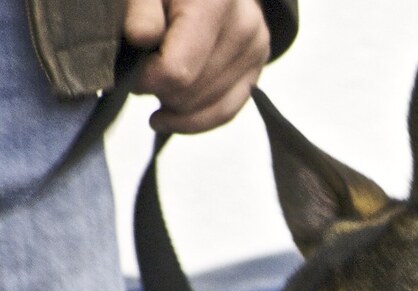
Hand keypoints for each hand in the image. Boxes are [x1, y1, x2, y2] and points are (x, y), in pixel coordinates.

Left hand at [124, 0, 270, 133]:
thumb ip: (139, 9)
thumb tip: (141, 38)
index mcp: (214, 2)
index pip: (177, 71)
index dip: (145, 79)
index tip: (128, 70)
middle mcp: (243, 25)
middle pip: (192, 92)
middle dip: (160, 91)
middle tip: (139, 75)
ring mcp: (254, 48)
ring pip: (206, 106)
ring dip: (173, 104)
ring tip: (154, 86)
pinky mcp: (256, 66)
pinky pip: (225, 112)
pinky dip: (192, 120)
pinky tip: (167, 117)